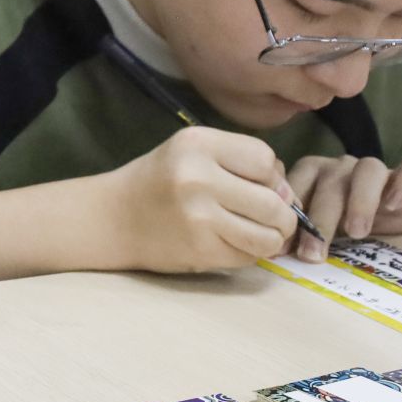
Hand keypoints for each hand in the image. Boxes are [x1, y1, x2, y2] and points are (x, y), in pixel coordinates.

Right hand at [100, 128, 298, 272]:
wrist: (112, 218)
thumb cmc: (159, 182)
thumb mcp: (193, 153)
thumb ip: (241, 163)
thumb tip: (289, 195)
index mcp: (198, 144)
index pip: (265, 159)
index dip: (271, 176)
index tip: (259, 187)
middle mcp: (198, 177)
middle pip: (273, 202)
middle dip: (281, 215)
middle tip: (270, 219)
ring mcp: (198, 217)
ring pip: (268, 235)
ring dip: (271, 239)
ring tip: (256, 234)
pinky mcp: (199, 250)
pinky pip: (248, 256)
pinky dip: (248, 254)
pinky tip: (230, 244)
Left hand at [285, 155, 401, 255]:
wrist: (384, 219)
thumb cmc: (340, 225)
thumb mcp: (317, 231)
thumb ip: (299, 232)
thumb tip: (274, 249)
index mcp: (311, 173)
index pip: (296, 185)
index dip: (288, 217)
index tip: (282, 248)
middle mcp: (340, 167)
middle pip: (330, 182)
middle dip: (320, 220)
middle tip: (313, 253)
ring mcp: (373, 168)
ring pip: (368, 170)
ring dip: (360, 202)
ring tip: (356, 233)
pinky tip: (393, 205)